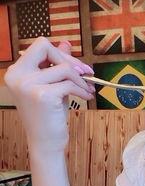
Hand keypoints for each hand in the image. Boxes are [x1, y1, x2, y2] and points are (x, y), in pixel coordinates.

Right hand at [5, 38, 94, 153]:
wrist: (46, 142)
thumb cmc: (49, 115)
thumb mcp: (53, 85)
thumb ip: (56, 64)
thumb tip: (66, 42)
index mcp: (16, 71)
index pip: (39, 46)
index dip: (59, 53)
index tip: (74, 65)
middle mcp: (17, 76)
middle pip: (46, 47)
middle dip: (71, 60)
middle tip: (87, 73)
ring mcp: (28, 85)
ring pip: (63, 68)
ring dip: (80, 79)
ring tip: (87, 90)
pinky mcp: (42, 95)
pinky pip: (70, 84)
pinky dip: (82, 90)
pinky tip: (86, 97)